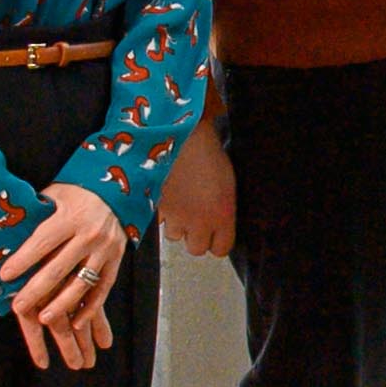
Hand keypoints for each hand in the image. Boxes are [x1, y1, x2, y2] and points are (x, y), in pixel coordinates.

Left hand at [0, 184, 133, 370]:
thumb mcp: (56, 193)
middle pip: (59, 267)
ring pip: (82, 283)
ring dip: (62, 304)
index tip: (5, 275)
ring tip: (44, 319)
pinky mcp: (117, 261)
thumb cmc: (79, 193)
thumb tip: (5, 227)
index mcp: (71, 216)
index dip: (24, 259)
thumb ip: (37, 210)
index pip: (43, 242)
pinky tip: (76, 322)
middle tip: (18, 306)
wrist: (119, 193)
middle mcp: (90, 234)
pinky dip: (91, 308)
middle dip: (36, 289)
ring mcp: (105, 250)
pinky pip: (103, 289)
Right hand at [162, 113, 236, 257]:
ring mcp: (176, 217)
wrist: (181, 137)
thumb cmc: (207, 154)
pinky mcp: (157, 209)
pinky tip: (169, 197)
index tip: (216, 235)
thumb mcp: (228, 184)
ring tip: (181, 205)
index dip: (217, 241)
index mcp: (223, 215)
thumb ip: (224, 209)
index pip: (221, 249)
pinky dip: (163, 213)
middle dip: (196, 236)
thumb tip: (221, 222)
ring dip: (178, 225)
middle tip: (196, 221)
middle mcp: (199, 222)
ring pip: (175, 236)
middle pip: (197, 249)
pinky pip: (160, 221)